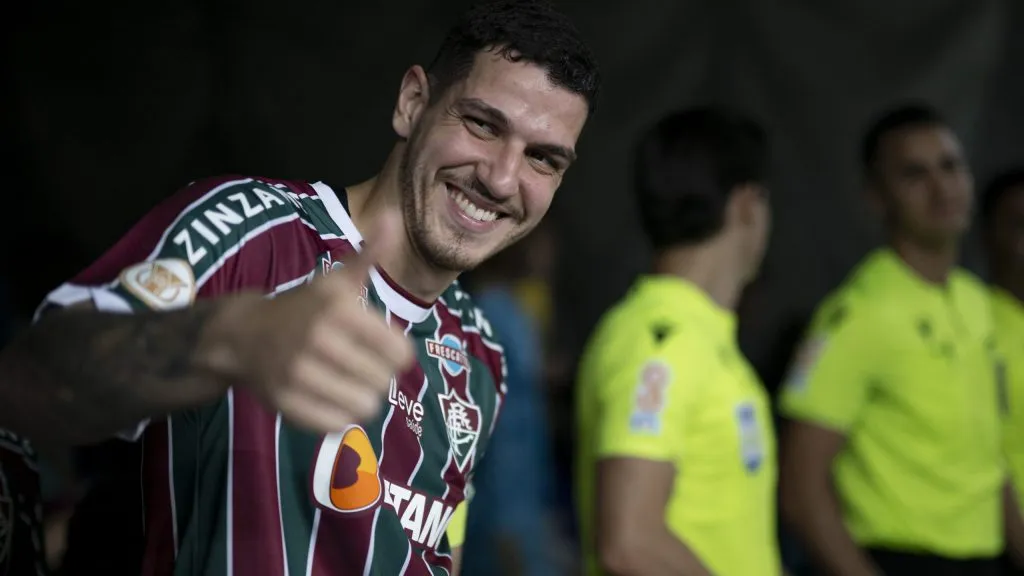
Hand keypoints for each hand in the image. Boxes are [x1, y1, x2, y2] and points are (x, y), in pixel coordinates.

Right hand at [200, 210, 414, 432]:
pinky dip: (338, 414)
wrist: (242, 335)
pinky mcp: (287, 404)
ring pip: (365, 407)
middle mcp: (318, 340)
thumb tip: (394, 217)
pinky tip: (327, 396)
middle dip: (376, 375)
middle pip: (383, 382)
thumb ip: (370, 255)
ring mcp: (299, 374)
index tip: (382, 348)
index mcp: (338, 309)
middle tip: (358, 365)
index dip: (397, 354)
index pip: (400, 353)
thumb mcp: (335, 280)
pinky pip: (337, 424)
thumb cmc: (302, 308)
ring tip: (345, 382)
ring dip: (360, 397)